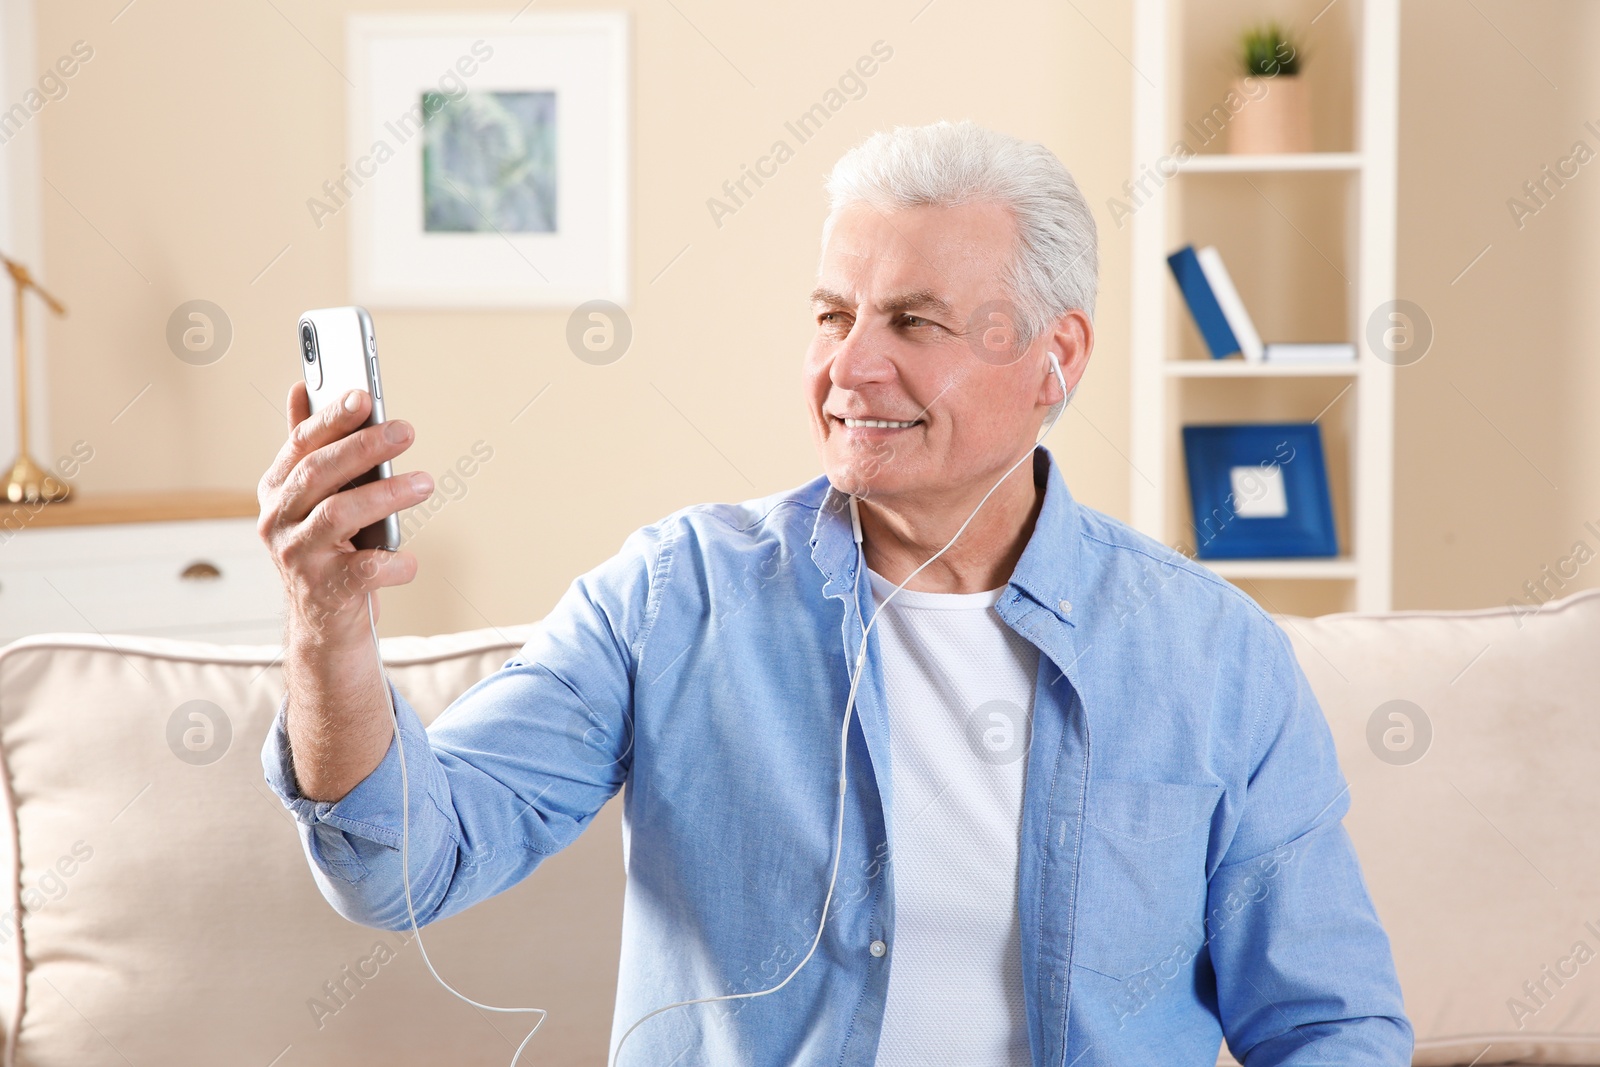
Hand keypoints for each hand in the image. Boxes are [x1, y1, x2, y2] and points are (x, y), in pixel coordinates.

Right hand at [258, 381, 433, 648]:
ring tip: (425, 482)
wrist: (323, 622)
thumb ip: (309, 446)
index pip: (301, 444)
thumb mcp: (312, 497)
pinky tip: (409, 558)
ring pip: (338, 515)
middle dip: (363, 447)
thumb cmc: (326, 548)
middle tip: (405, 430)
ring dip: (386, 495)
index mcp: (277, 490)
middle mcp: (278, 520)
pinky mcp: (326, 592)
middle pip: (318, 474)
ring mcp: (298, 557)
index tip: (364, 396)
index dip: (332, 418)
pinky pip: (366, 570)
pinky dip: (394, 561)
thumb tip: (301, 386)